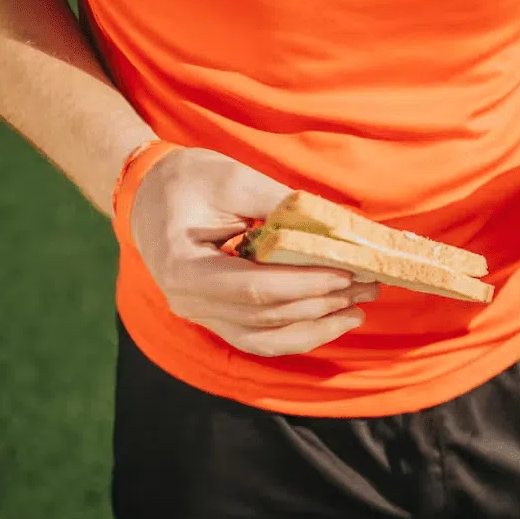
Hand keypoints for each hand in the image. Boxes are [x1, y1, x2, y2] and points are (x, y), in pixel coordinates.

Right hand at [128, 148, 378, 356]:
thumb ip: (281, 203)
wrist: (150, 196)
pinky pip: (262, 340)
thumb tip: (338, 228)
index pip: (253, 287)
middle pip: (265, 314)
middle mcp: (188, 301)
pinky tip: (335, 321)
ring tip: (360, 306)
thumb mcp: (232, 178)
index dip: (304, 283)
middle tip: (369, 283)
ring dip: (319, 324)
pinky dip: (301, 335)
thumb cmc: (189, 180)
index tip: (346, 272)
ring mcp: (201, 316)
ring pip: (267, 337)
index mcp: (181, 264)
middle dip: (322, 301)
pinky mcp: (217, 320)